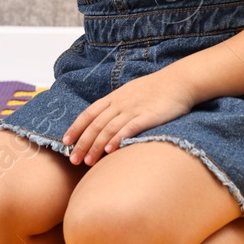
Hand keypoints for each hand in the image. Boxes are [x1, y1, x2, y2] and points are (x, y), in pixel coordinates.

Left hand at [60, 71, 196, 165]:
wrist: (178, 81)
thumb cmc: (155, 89)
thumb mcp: (130, 93)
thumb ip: (117, 106)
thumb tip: (105, 121)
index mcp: (114, 97)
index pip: (89, 113)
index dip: (76, 127)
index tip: (65, 141)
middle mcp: (119, 103)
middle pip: (95, 124)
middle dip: (82, 143)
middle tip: (73, 160)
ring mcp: (132, 109)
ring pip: (108, 128)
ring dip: (96, 145)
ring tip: (88, 161)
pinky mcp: (147, 116)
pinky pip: (128, 128)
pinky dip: (117, 139)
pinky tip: (109, 150)